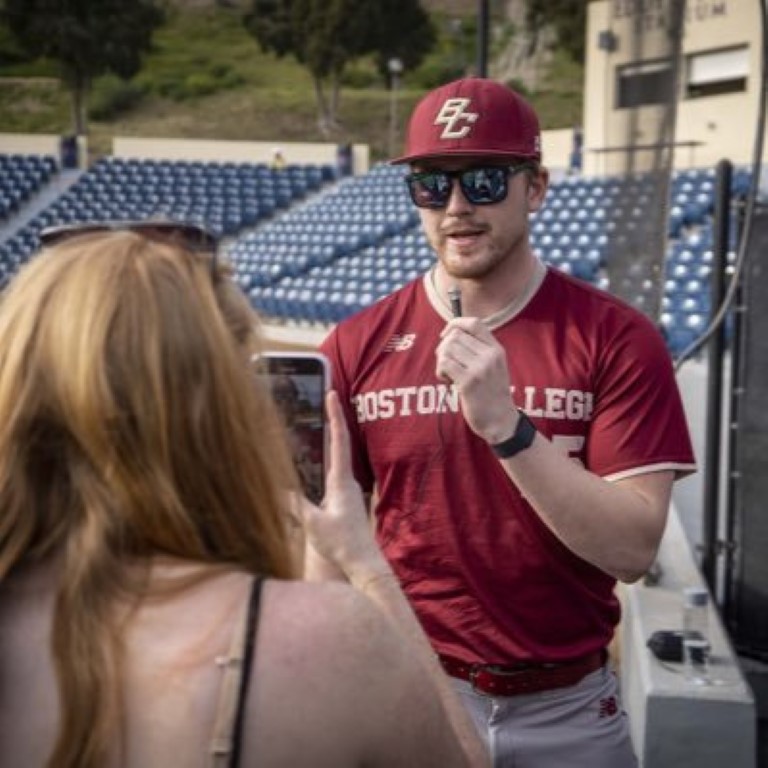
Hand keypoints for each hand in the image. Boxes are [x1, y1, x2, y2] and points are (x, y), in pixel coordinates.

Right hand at [300, 390, 387, 578]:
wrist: (363, 563)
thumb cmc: (343, 544)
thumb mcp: (314, 523)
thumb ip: (295, 505)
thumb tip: (277, 488)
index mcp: (341, 481)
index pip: (338, 441)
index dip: (334, 416)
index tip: (332, 394)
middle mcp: (346, 481)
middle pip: (338, 444)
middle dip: (330, 420)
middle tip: (323, 399)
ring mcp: (345, 490)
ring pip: (334, 458)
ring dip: (326, 440)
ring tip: (314, 422)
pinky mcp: (342, 500)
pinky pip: (330, 473)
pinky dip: (322, 460)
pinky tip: (312, 461)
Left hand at [435, 317, 517, 443]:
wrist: (501, 421)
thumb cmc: (491, 394)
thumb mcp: (493, 366)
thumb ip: (478, 350)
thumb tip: (450, 334)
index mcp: (497, 349)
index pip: (474, 323)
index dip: (455, 324)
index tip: (446, 335)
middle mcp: (490, 355)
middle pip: (455, 336)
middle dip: (444, 348)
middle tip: (448, 365)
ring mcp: (480, 368)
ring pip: (447, 348)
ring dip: (441, 361)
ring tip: (449, 374)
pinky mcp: (469, 382)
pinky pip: (444, 364)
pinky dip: (440, 371)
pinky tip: (448, 381)